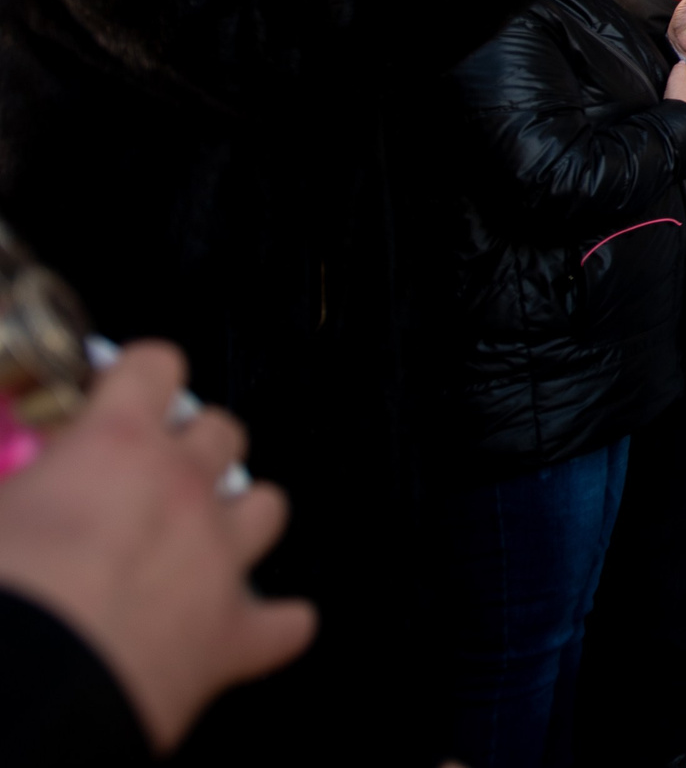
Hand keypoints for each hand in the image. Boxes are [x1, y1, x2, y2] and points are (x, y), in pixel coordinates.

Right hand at [0, 341, 315, 753]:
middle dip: (192, 444)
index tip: (124, 388)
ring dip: (240, 516)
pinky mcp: (236, 634)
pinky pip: (287, 622)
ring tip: (204, 536)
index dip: (139, 376)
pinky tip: (252, 627)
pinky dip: (272, 624)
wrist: (28, 689)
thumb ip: (18, 477)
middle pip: (221, 432)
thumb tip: (19, 481)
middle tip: (152, 471)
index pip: (155, 368)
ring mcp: (221, 559)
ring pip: (267, 506)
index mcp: (118, 446)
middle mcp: (184, 488)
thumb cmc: (2, 592)